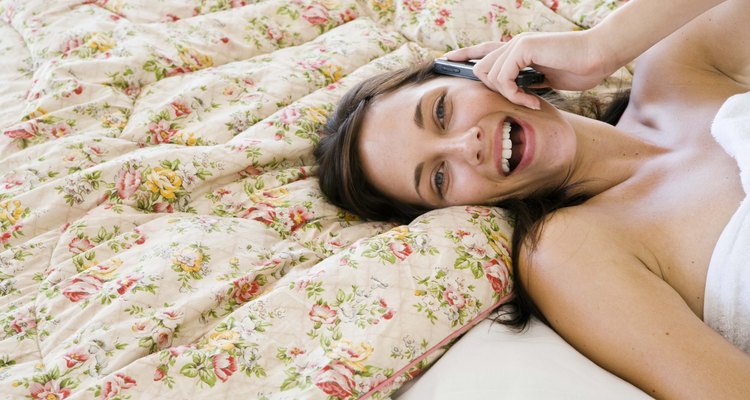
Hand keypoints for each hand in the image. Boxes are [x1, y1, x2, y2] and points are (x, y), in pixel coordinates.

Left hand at [445, 30, 617, 109]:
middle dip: (492, 91)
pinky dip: (515, 94)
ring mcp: (517, 44)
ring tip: (530, 101)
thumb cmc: (580, 69)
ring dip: (507, 95)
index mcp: (518, 50)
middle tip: (521, 101)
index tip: (445, 61)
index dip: (462, 56)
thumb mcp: (545, 80)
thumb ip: (525, 83)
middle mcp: (513, 45)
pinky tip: (533, 101)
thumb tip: (512, 94)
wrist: (600, 56)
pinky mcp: (523, 48)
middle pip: (479, 69)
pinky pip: (502, 78)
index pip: (481, 52)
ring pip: (488, 75)